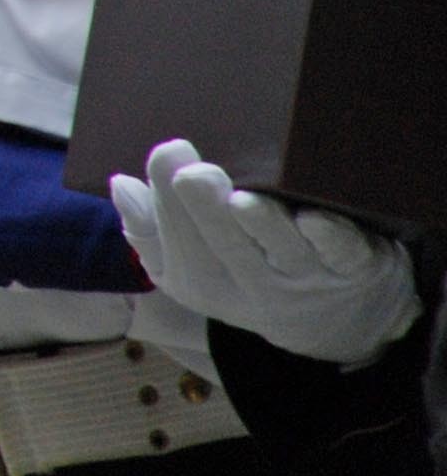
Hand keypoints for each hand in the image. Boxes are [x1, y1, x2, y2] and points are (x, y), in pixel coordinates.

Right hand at [109, 140, 419, 364]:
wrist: (336, 323)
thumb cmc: (248, 275)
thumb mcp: (191, 272)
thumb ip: (150, 232)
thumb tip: (121, 183)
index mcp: (207, 283)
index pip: (180, 245)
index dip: (170, 201)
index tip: (170, 152)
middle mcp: (256, 284)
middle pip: (226, 247)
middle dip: (207, 211)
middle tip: (195, 175)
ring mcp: (307, 277)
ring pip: (282, 250)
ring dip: (263, 225)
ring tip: (243, 201)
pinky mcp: (355, 265)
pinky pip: (343, 254)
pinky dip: (330, 237)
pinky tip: (313, 219)